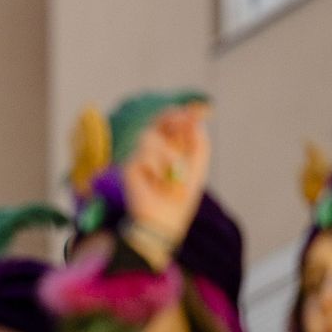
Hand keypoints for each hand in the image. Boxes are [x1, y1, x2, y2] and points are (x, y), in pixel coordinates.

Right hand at [122, 103, 209, 264]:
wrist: (162, 223)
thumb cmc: (179, 201)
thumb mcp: (198, 171)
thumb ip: (200, 146)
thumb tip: (196, 122)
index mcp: (171, 150)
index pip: (174, 125)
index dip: (185, 114)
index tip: (201, 109)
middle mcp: (153, 151)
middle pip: (158, 121)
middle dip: (173, 117)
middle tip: (188, 117)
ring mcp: (139, 158)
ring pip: (150, 136)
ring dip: (168, 156)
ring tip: (174, 176)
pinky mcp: (129, 166)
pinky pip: (145, 154)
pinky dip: (157, 168)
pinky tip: (157, 183)